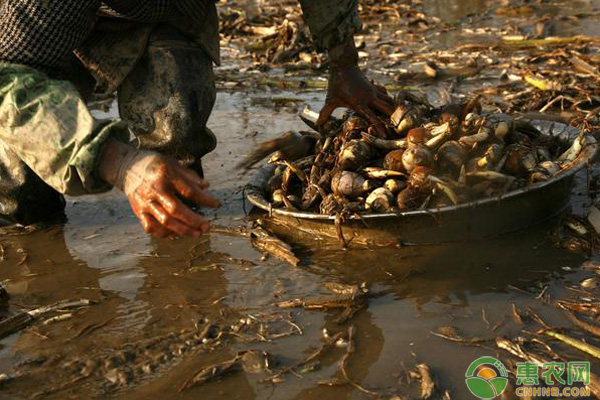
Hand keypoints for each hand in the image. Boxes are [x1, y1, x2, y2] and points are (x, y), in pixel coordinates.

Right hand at [97, 139, 220, 237]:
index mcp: (165, 176)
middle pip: (176, 210)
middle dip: (194, 221)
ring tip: (196, 233)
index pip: (189, 191)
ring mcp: (145, 203)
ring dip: (183, 230)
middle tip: (207, 226)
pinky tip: (176, 234)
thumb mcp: (172, 163)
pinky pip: (152, 227)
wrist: (126, 167)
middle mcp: (154, 190)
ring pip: (164, 222)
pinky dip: (165, 233)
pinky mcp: (138, 211)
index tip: (216, 205)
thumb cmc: (154, 165)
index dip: (205, 199)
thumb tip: (206, 186)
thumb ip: (189, 176)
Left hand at [318, 38, 394, 136]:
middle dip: (392, 118)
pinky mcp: (374, 87)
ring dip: (393, 109)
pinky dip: (388, 99)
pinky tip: (388, 105)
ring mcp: (373, 91)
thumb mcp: (330, 99)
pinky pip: (385, 94)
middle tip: (396, 128)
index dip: (379, 129)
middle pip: (387, 109)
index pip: (373, 119)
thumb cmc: (336, 83)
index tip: (385, 137)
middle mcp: (369, 98)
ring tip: (396, 118)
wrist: (344, 65)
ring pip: (389, 101)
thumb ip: (325, 113)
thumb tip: (318, 125)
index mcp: (359, 104)